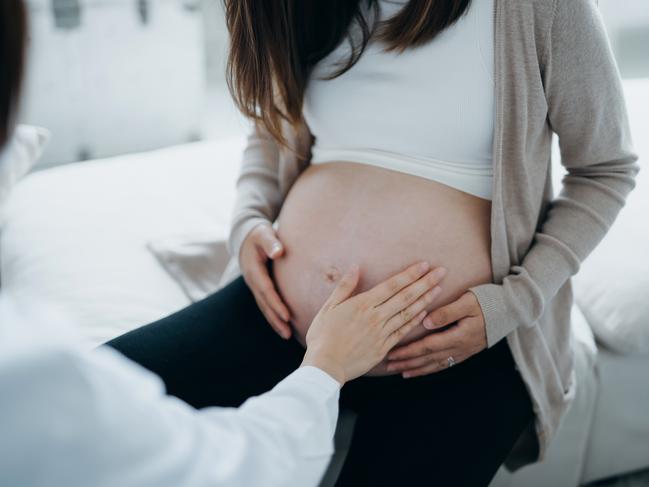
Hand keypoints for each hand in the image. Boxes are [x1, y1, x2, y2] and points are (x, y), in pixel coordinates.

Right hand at [239, 222, 291, 338]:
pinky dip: (273, 315)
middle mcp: (252, 281)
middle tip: (288, 333)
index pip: (266, 290)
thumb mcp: (264, 234)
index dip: (276, 303)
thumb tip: (279, 252)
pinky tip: (283, 325)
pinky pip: (265, 304)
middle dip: (275, 319)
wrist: (246, 237)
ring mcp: (254, 286)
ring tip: (287, 335)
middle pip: (264, 303)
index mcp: (254, 269)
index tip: (287, 316)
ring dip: (274, 322)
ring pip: (264, 307)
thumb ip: (271, 242)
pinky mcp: (259, 288)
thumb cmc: (259, 234)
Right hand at [301, 261, 446, 384]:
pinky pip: (403, 331)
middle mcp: (376, 317)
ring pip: (408, 313)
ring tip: (439, 288)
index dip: (410, 274)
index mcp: (362, 304)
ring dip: (425, 299)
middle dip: (425, 282)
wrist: (325, 365)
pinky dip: (415, 320)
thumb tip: (356, 267)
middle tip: (442, 271)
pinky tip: (425, 312)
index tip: (424, 265)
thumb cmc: (323, 335)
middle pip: (405, 296)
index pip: (392, 285)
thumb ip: (345, 286)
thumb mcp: (329, 307)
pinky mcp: (384, 347)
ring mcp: (381, 333)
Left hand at [386, 290, 486, 377]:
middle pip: (428, 359)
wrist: (511, 310)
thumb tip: (425, 322)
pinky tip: (421, 370)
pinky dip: (430, 369)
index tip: (392, 353)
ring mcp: (463, 352)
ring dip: (417, 369)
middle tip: (388, 365)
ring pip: (436, 364)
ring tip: (400, 372)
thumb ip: (447, 313)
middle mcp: (460, 348)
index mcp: (458, 336)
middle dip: (407, 363)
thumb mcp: (468, 302)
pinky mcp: (466, 351)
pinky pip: (445, 364)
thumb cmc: (487, 301)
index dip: (408, 351)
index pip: (427, 347)